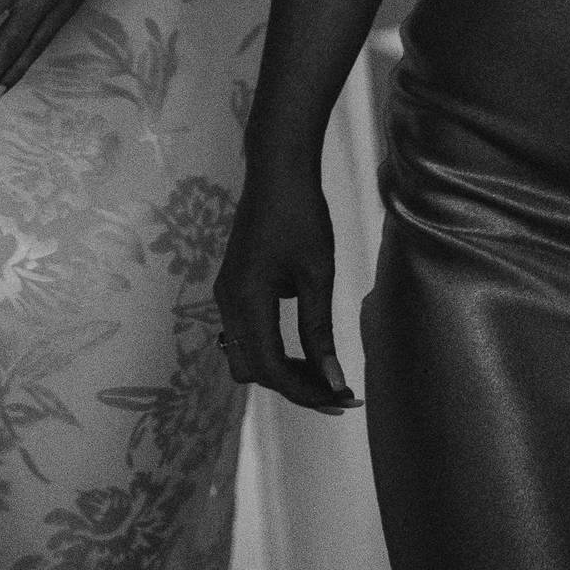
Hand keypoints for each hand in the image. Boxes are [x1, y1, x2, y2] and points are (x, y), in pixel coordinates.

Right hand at [213, 154, 358, 412]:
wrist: (277, 169)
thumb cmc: (302, 214)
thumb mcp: (317, 274)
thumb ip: (319, 331)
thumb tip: (333, 382)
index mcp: (246, 298)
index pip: (271, 368)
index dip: (307, 391)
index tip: (343, 400)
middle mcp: (227, 301)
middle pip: (253, 370)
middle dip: (294, 386)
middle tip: (339, 392)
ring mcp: (226, 293)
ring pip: (247, 356)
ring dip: (283, 370)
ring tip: (327, 374)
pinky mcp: (232, 286)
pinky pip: (246, 334)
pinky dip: (274, 349)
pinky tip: (307, 348)